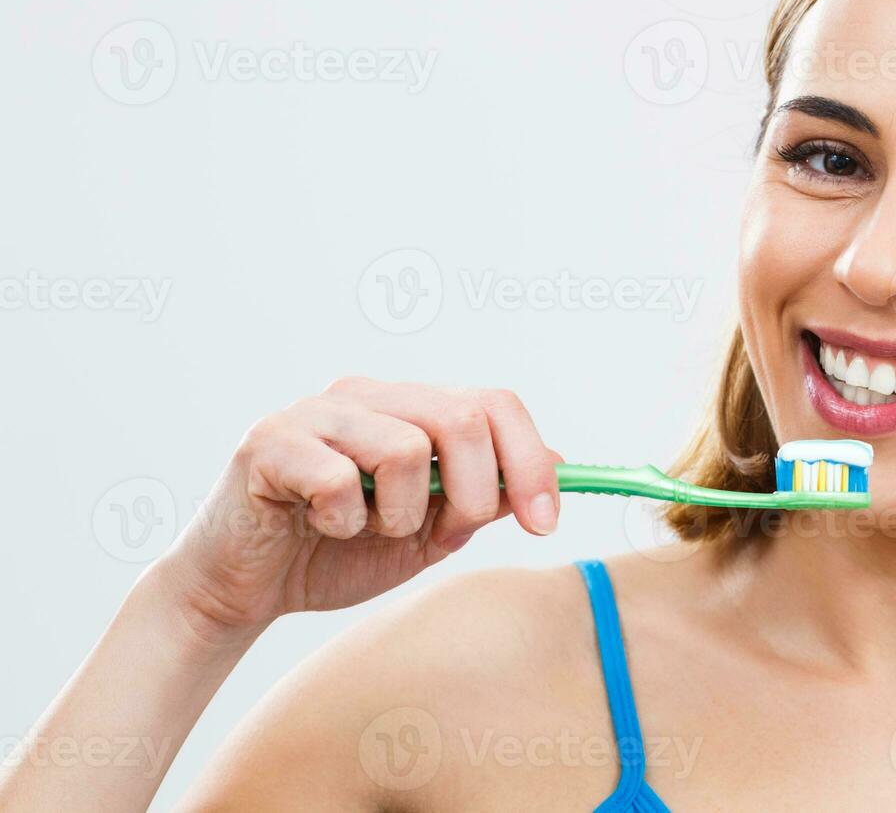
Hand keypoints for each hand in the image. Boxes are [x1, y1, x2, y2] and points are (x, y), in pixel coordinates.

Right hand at [155, 377, 561, 645]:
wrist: (245, 590)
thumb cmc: (337, 553)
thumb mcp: (430, 531)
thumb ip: (486, 496)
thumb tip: (560, 462)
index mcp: (412, 407)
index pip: (496, 404)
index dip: (532, 462)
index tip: (544, 523)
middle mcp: (369, 395)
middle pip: (464, 417)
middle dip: (474, 491)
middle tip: (443, 532)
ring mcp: (318, 411)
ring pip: (408, 448)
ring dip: (400, 515)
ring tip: (366, 528)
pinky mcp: (270, 441)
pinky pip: (340, 479)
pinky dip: (343, 522)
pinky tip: (319, 526)